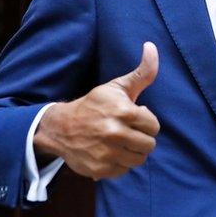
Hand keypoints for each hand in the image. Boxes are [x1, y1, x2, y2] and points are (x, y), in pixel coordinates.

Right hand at [33, 42, 160, 179]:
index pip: (154, 126)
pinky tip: (111, 152)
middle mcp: (116, 134)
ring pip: (139, 159)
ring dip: (133, 151)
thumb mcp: (117, 87)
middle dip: (141, 137)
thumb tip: (151, 46)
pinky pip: (124, 170)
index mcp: (123, 112)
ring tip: (121, 142)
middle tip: (128, 131)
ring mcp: (107, 153)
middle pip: (149, 145)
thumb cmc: (94, 104)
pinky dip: (120, 163)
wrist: (61, 127)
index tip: (134, 118)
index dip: (146, 122)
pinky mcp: (101, 169)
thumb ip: (141, 72)